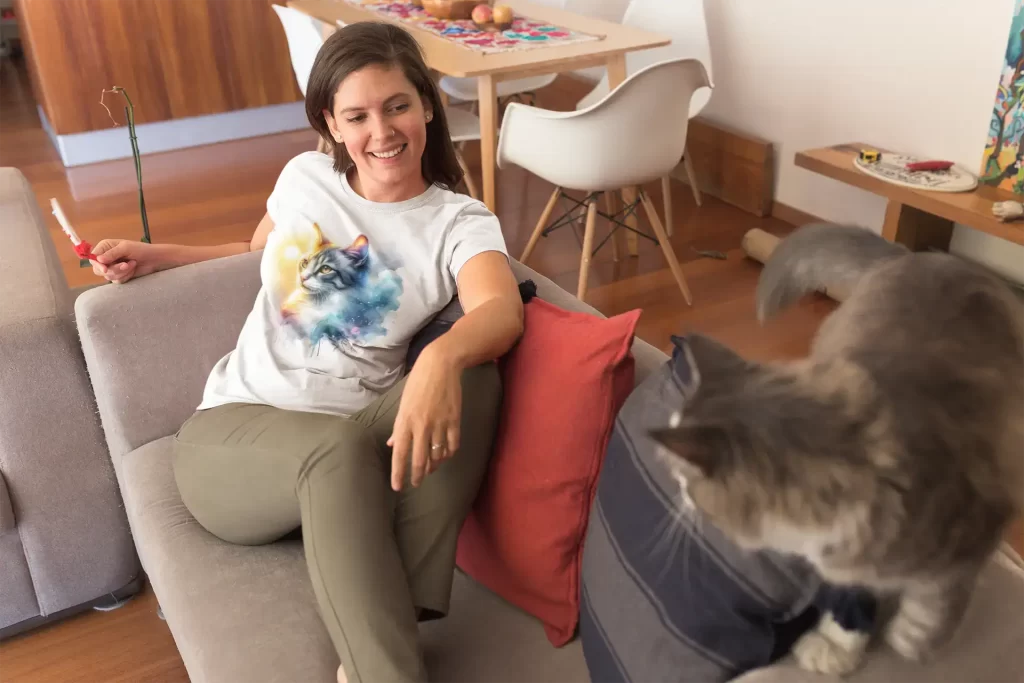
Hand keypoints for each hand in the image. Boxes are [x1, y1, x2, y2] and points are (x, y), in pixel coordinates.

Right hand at [90, 239, 159, 283]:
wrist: (154, 259)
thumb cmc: (141, 249)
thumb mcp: (126, 248)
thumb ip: (112, 254)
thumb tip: (98, 260)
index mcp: (105, 247)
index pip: (93, 258)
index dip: (97, 265)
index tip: (105, 269)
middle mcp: (106, 257)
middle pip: (98, 270)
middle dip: (113, 269)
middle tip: (126, 265)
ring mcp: (112, 267)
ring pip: (108, 276)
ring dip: (122, 272)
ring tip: (133, 264)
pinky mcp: (119, 275)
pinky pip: (116, 280)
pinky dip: (126, 276)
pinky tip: (133, 269)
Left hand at [387, 346, 461, 490]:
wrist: (441, 365)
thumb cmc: (418, 383)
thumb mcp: (403, 404)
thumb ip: (399, 427)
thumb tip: (394, 444)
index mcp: (405, 422)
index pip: (400, 454)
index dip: (398, 473)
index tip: (397, 487)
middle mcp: (422, 426)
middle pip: (420, 460)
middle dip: (417, 476)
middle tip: (416, 483)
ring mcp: (440, 424)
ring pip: (437, 455)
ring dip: (433, 465)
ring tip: (430, 469)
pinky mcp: (455, 421)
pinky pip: (452, 445)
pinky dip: (448, 454)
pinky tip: (444, 455)